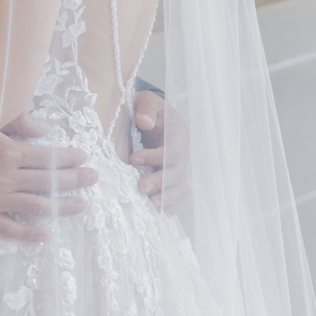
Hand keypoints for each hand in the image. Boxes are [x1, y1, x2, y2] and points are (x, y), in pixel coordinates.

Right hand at [0, 113, 97, 241]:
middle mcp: (6, 178)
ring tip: (81, 205)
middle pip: (49, 181)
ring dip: (63, 206)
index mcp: (7, 152)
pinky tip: (46, 236)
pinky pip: (11, 229)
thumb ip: (17, 122)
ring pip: (38, 206)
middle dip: (75, 179)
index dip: (69, 157)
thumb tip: (46, 130)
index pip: (47, 157)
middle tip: (93, 178)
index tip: (84, 157)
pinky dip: (30, 234)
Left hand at [130, 90, 188, 211]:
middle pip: (176, 173)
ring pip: (179, 189)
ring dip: (165, 198)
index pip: (172, 151)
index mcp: (178, 136)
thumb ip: (147, 108)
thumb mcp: (147, 100)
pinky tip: (155, 214)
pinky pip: (176, 197)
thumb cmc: (150, 109)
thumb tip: (145, 122)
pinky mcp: (172, 179)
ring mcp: (178, 169)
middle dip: (159, 182)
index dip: (155, 157)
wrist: (154, 117)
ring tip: (148, 205)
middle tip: (140, 187)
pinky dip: (168, 207)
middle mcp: (182, 155)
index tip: (133, 159)